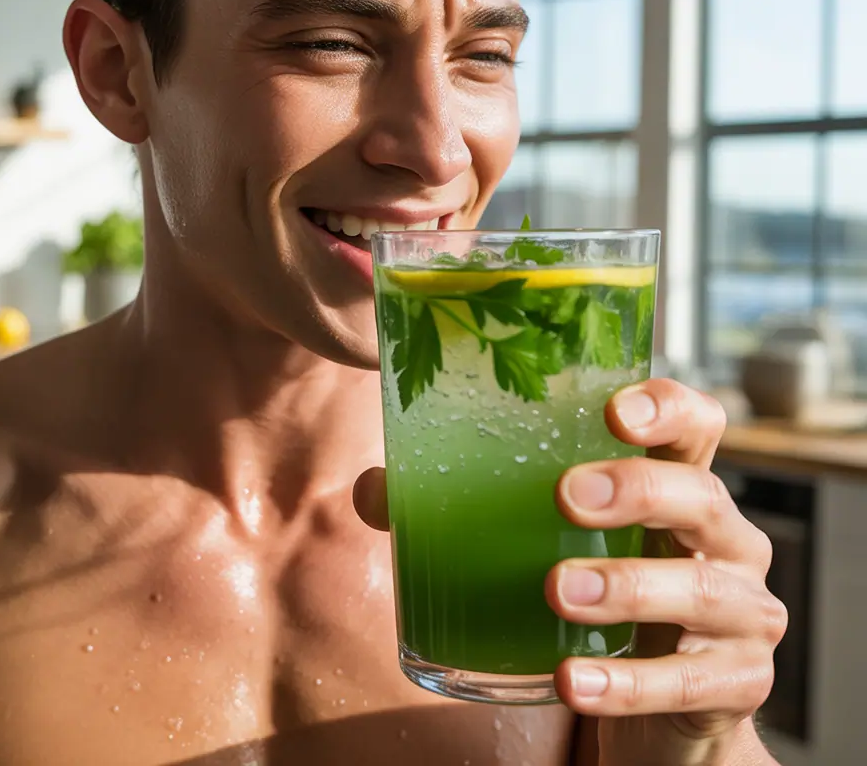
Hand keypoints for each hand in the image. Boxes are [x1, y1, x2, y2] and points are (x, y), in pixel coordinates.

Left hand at [353, 379, 785, 765]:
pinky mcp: (736, 682)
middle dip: (637, 489)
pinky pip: (690, 681)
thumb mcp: (548, 543)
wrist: (655, 708)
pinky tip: (573, 681)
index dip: (668, 407)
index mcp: (675, 484)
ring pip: (702, 588)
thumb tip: (374, 490)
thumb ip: (463, 509)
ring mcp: (740, 611)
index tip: (615, 409)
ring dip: (627, 586)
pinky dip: (629, 682)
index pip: (697, 424)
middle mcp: (721, 538)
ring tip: (558, 591)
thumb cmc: (600, 591)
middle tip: (567, 495)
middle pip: (702, 494)